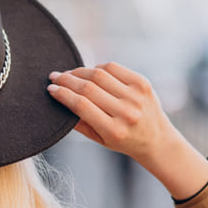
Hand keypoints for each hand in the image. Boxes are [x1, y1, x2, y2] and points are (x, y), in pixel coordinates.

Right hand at [47, 62, 207, 199]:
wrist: (156, 139)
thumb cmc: (122, 140)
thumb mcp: (98, 139)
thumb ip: (79, 122)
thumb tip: (60, 100)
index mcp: (113, 130)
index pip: (81, 105)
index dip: (62, 94)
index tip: (51, 89)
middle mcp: (126, 112)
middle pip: (88, 87)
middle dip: (67, 79)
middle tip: (54, 77)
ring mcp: (136, 96)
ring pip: (99, 74)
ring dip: (79, 71)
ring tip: (69, 73)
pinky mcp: (142, 83)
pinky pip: (114, 68)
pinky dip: (98, 67)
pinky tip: (90, 72)